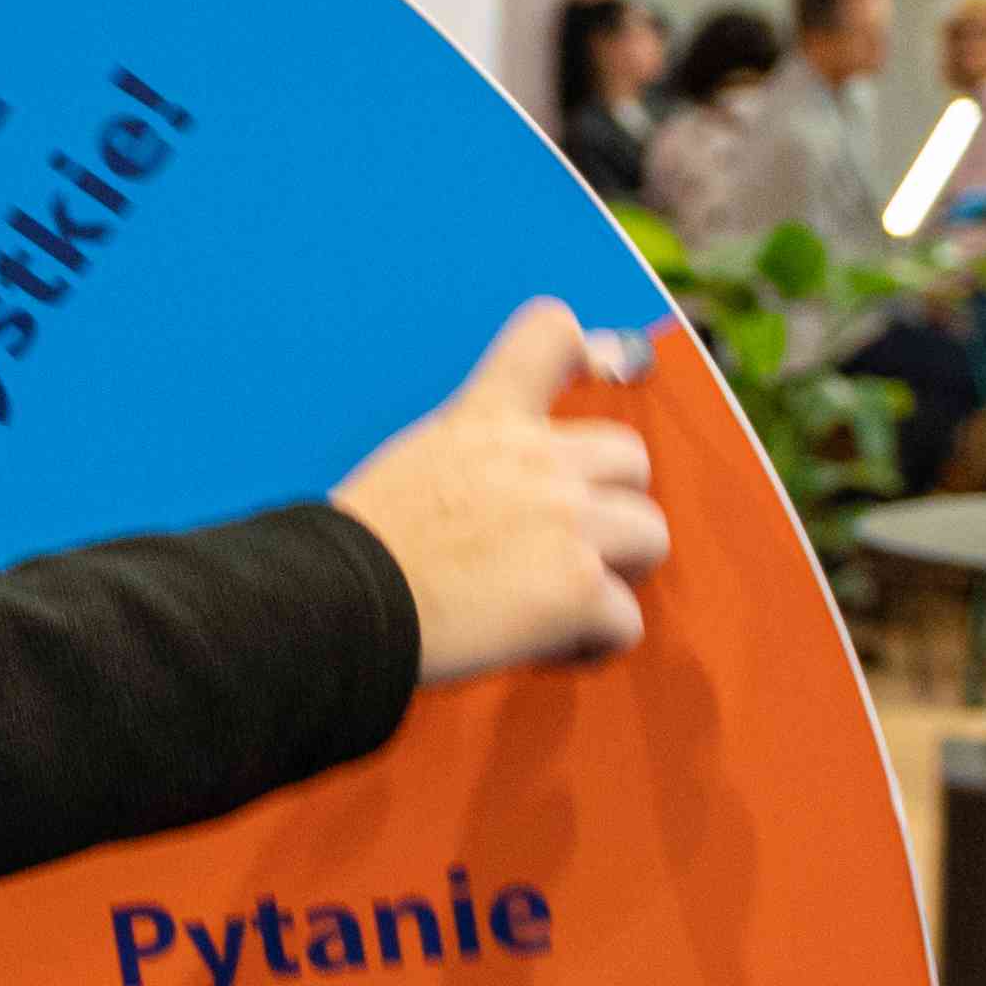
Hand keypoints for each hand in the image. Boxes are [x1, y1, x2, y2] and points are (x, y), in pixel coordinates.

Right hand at [333, 296, 665, 680]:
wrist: (335, 603)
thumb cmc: (356, 551)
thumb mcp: (413, 463)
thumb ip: (472, 460)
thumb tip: (502, 499)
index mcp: (486, 419)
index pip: (549, 336)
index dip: (585, 349)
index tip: (598, 365)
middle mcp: (537, 459)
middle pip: (631, 458)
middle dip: (612, 503)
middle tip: (570, 544)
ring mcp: (567, 521)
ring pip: (650, 535)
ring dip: (617, 573)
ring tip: (566, 603)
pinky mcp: (579, 589)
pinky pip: (625, 620)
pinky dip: (593, 643)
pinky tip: (549, 649)